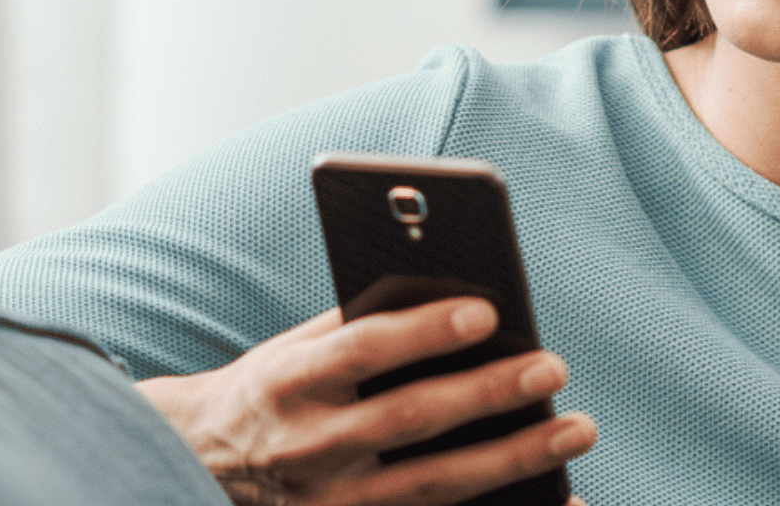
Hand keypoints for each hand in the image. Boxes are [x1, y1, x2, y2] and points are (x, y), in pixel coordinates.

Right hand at [137, 298, 598, 505]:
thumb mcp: (294, 349)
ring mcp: (331, 504)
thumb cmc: (274, 391)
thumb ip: (359, 326)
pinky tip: (558, 498)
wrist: (204, 466)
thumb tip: (451, 294)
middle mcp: (308, 448)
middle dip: (485, 395)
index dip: (423, 332)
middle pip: (407, 421)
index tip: (487, 311)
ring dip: (511, 459)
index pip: (361, 352)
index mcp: (289, 382)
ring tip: (575, 431)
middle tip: (552, 367)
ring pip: (432, 486)